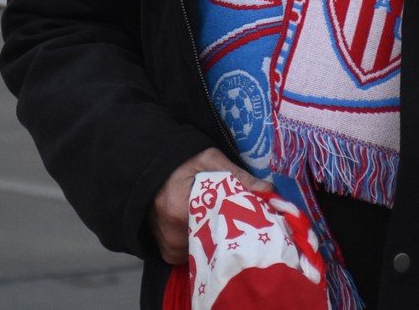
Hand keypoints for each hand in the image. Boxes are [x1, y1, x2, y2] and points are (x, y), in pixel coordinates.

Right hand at [149, 148, 270, 263]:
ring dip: (218, 242)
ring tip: (228, 226)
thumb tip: (268, 190)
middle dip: (233, 235)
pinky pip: (194, 257)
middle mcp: (172, 236)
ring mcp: (169, 248)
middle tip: (245, 222)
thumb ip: (237, 175)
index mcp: (180, 211)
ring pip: (205, 253)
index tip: (256, 219)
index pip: (220, 227)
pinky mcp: (168, 254)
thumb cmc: (181, 164)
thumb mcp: (208, 160)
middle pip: (214, 244)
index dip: (241, 223)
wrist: (150, 172)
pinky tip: (210, 232)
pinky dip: (205, 247)